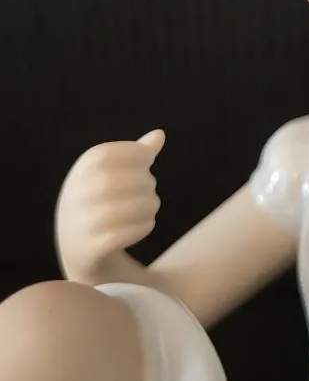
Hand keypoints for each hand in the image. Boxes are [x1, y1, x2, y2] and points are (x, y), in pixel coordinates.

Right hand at [56, 130, 164, 280]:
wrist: (76, 244)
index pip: (120, 153)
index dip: (138, 154)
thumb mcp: (112, 171)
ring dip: (150, 205)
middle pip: (131, 180)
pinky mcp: (92, 246)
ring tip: (149, 206)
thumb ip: (137, 153)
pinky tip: (145, 223)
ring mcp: (83, 220)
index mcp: (84, 168)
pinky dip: (144, 226)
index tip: (146, 160)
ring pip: (134, 207)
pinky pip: (129, 232)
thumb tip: (160, 134)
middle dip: (147, 183)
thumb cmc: (102, 198)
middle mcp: (79, 192)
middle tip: (149, 189)